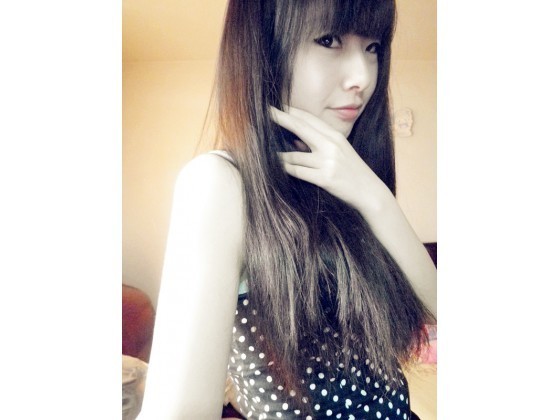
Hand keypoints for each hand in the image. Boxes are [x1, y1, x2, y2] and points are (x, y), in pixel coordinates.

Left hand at [270, 105, 389, 211]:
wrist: (370, 193)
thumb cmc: (353, 172)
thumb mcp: (340, 153)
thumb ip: (320, 144)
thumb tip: (294, 142)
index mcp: (335, 136)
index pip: (309, 118)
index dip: (290, 111)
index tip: (275, 106)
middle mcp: (331, 145)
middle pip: (300, 127)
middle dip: (280, 118)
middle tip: (264, 112)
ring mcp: (328, 162)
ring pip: (293, 155)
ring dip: (276, 154)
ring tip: (262, 150)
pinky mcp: (325, 179)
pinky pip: (297, 172)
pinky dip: (284, 169)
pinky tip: (274, 168)